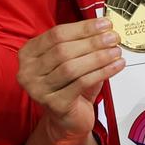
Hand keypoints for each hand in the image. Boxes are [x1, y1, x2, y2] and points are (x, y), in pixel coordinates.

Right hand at [17, 19, 122, 144]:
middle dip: (92, 42)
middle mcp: (28, 71)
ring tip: (116, 51)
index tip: (104, 24)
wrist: (66, 120)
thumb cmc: (68, 86)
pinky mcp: (54, 104)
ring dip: (98, 57)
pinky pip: (81, 83)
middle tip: (113, 37)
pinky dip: (101, 72)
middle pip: (62, 50)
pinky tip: (116, 66)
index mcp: (28, 54)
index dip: (82, 28)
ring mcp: (38, 89)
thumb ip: (80, 43)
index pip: (56, 34)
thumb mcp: (70, 60)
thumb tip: (104, 27)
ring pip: (71, 67)